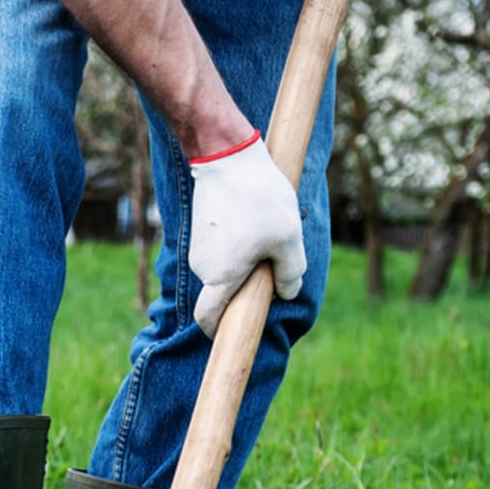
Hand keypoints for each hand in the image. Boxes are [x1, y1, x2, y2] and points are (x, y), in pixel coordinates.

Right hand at [187, 135, 306, 338]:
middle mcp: (203, 267)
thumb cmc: (259, 199)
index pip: (208, 318)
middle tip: (271, 260)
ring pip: (222, 268)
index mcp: (222, 277)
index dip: (217, 331)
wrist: (226, 155)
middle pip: (222, 291)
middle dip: (244, 285)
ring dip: (242, 260)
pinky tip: (250, 218)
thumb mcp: (289, 238)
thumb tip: (286, 293)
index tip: (230, 332)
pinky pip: (218, 249)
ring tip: (263, 230)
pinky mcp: (199, 229)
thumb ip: (291, 273)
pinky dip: (234, 244)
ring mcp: (197, 247)